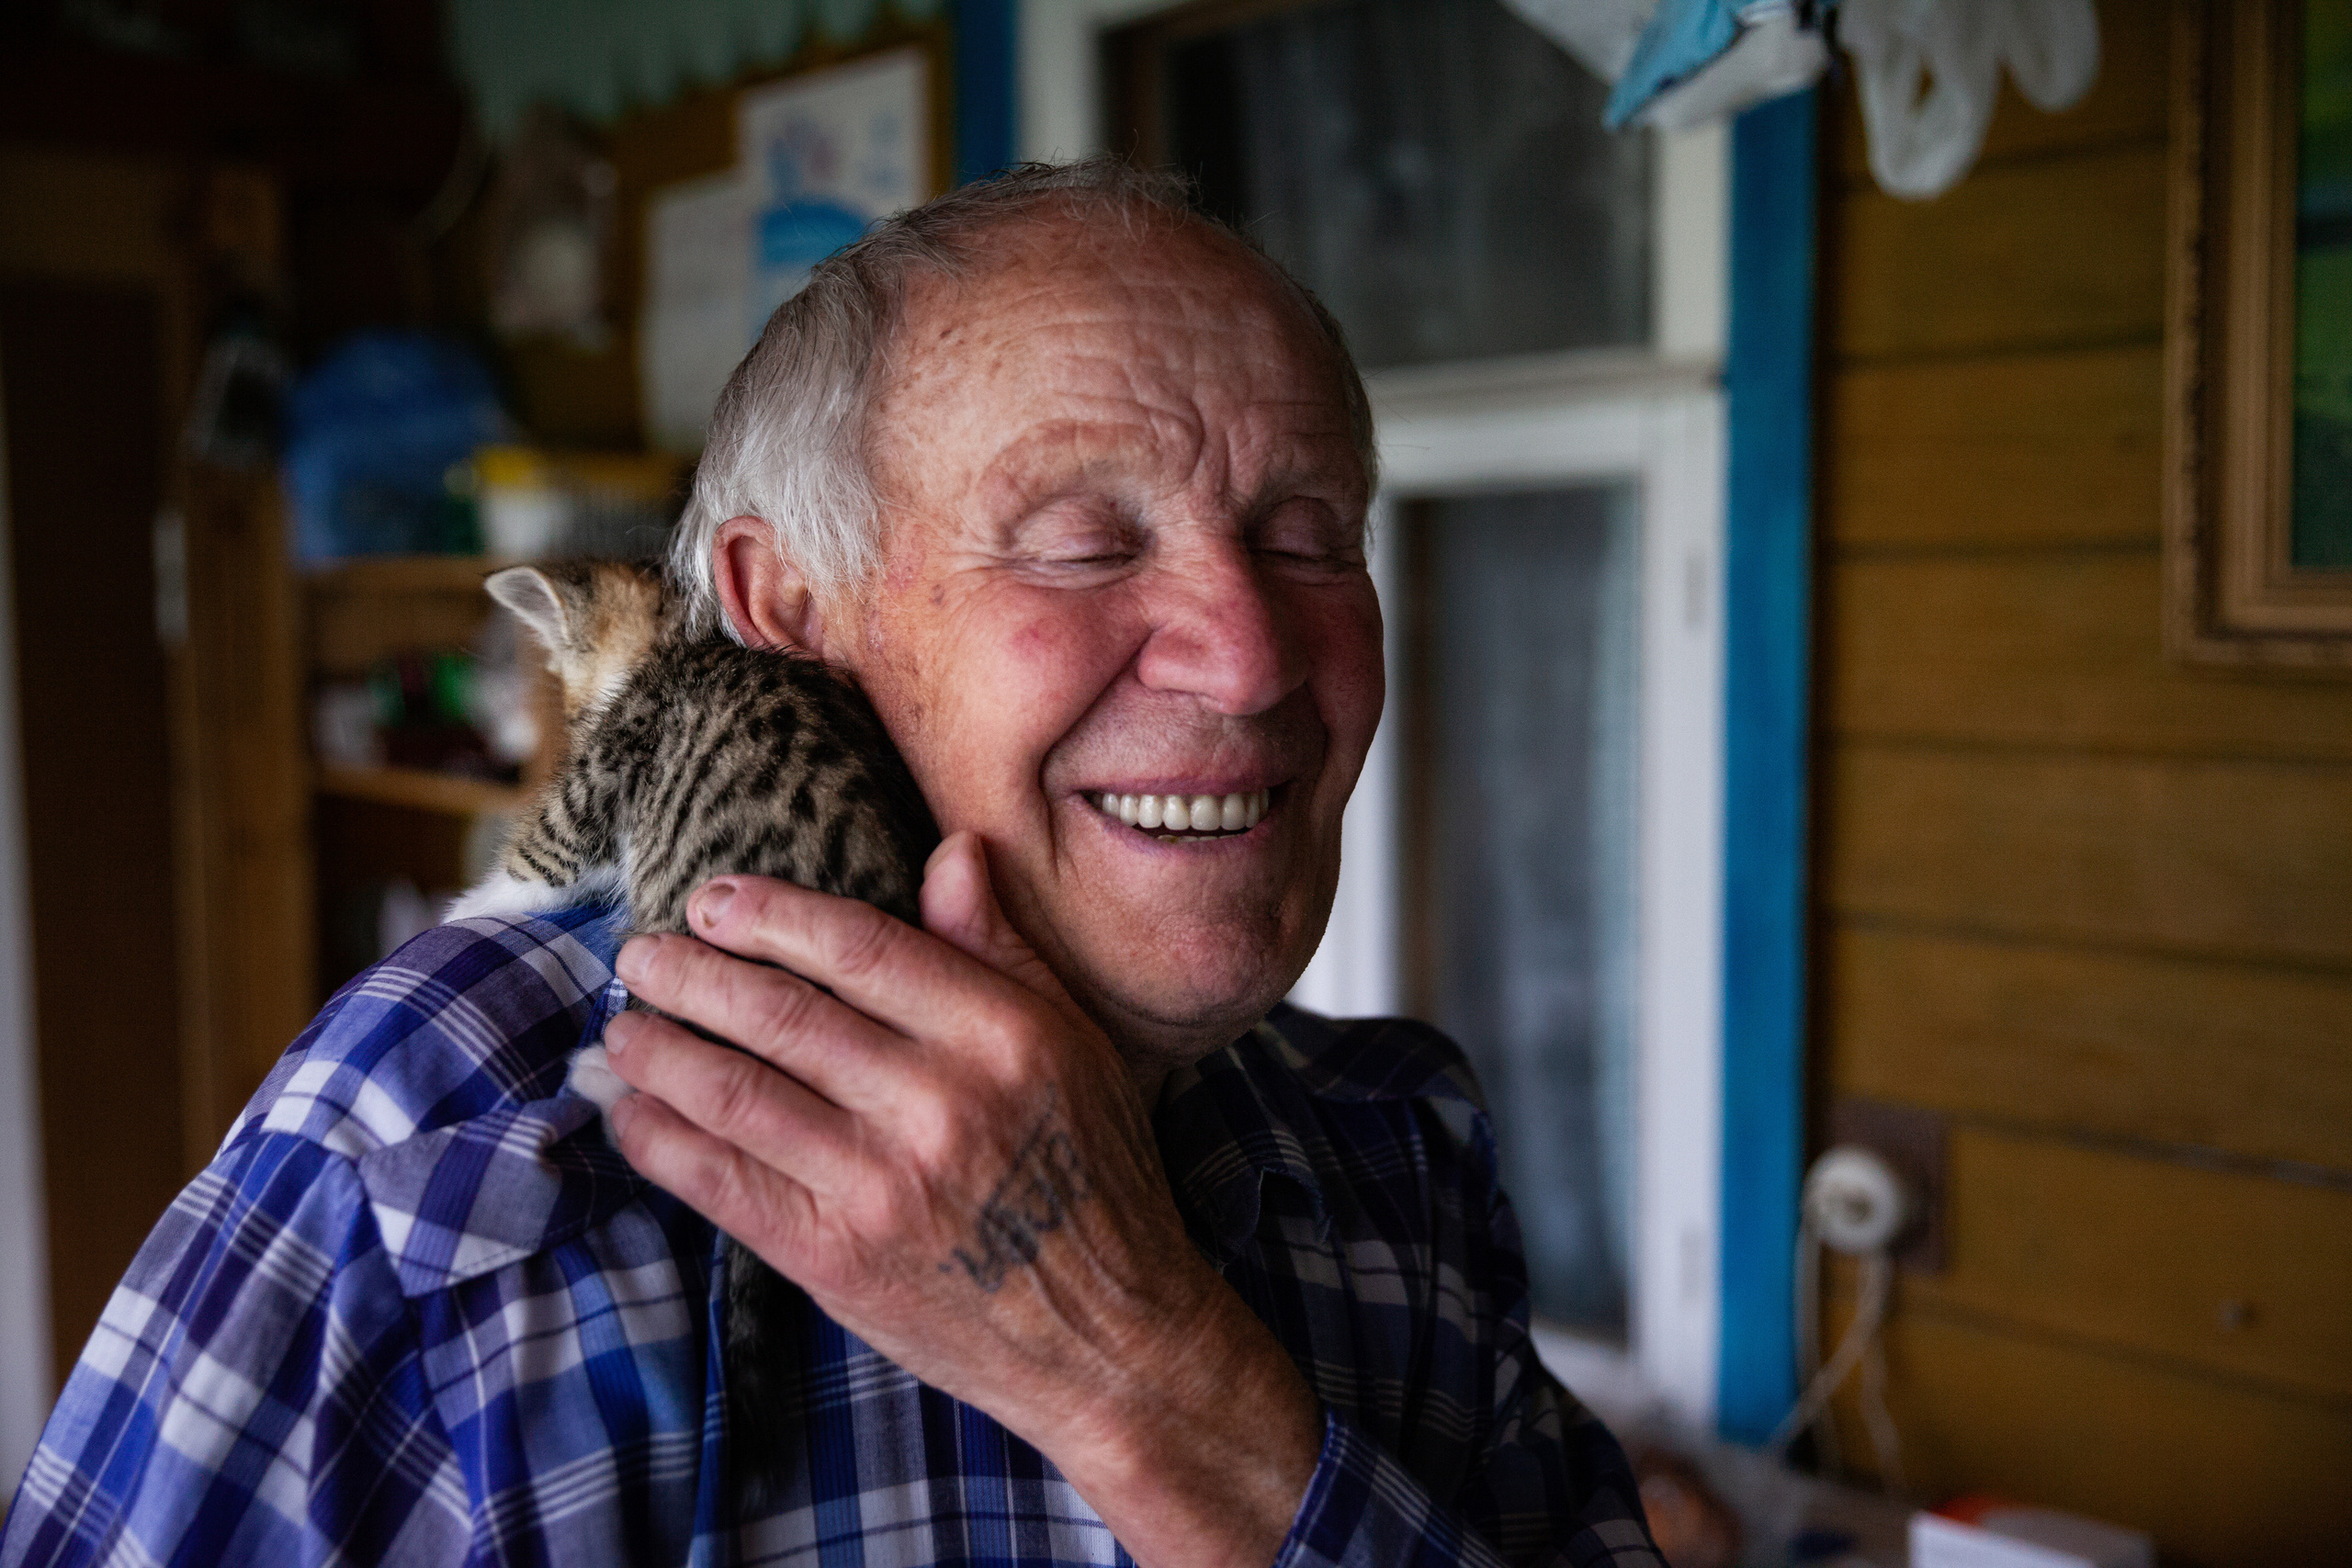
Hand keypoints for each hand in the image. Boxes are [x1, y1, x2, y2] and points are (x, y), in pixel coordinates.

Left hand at [600, 832, 1322, 1567]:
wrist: (1107, 1338)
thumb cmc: (1095, 1178)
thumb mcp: (1076, 1046)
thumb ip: (1002, 950)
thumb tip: (954, 850)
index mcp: (1002, 1034)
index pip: (858, 946)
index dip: (769, 915)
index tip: (711, 899)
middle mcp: (940, 1102)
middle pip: (781, 1014)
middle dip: (691, 976)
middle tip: (640, 954)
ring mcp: (882, 1184)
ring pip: (736, 1092)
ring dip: (659, 1052)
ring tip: (623, 1027)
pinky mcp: (836, 1258)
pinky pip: (722, 1182)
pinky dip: (661, 1141)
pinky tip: (630, 1113)